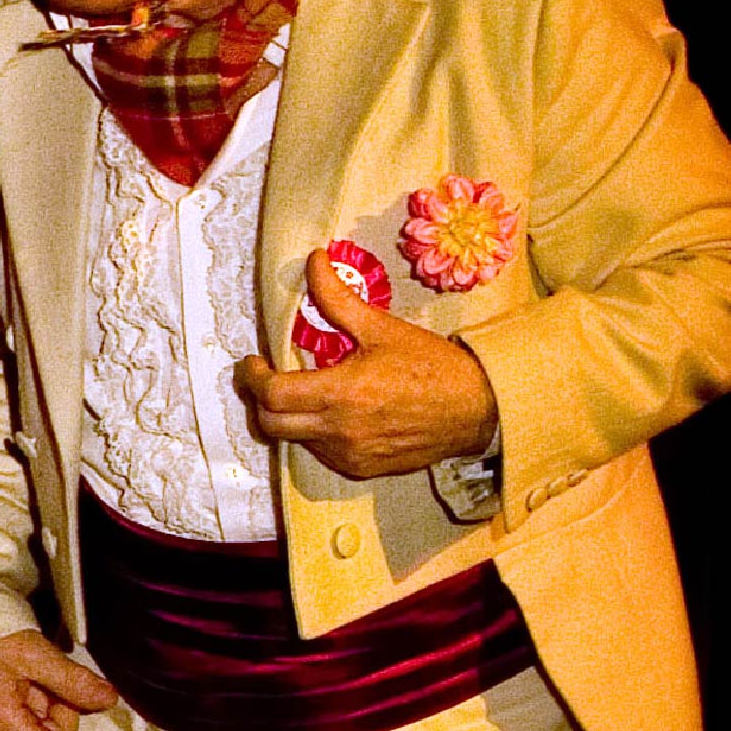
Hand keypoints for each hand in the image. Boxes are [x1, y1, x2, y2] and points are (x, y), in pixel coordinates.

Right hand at [0, 630, 122, 730]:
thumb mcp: (34, 653)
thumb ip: (74, 681)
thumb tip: (109, 701)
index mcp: (1, 723)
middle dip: (61, 715)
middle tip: (55, 676)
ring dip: (44, 710)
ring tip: (31, 672)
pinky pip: (14, 729)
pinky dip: (28, 709)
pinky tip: (20, 681)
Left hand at [231, 248, 501, 480]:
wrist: (478, 409)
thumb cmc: (432, 367)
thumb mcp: (382, 328)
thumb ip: (338, 298)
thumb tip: (314, 261)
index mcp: (342, 394)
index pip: (273, 395)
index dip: (253, 378)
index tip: (254, 363)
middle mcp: (341, 431)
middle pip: (272, 424)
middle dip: (260, 401)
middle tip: (267, 379)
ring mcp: (352, 454)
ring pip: (296, 440)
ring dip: (290, 417)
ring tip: (304, 392)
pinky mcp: (365, 468)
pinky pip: (323, 454)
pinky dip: (317, 434)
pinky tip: (332, 413)